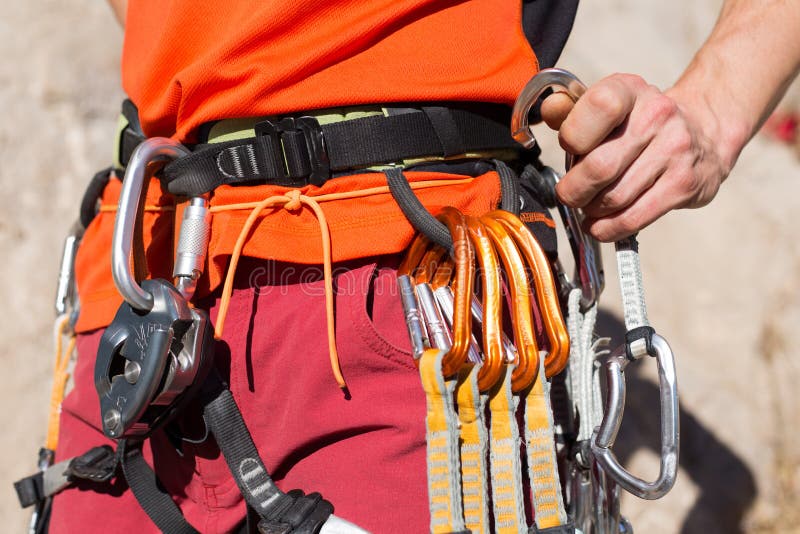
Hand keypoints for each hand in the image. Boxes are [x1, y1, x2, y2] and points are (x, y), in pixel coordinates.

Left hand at [540, 73, 732, 241]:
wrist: (704, 130)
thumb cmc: (638, 122)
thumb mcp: (605, 106)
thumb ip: (570, 110)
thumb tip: (550, 109)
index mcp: (630, 90)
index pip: (599, 106)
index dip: (574, 135)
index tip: (570, 148)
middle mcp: (657, 115)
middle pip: (600, 167)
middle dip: (574, 190)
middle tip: (570, 194)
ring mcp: (675, 150)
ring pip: (614, 198)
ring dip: (591, 210)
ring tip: (589, 206)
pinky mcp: (685, 184)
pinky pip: (634, 218)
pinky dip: (608, 228)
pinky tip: (600, 225)